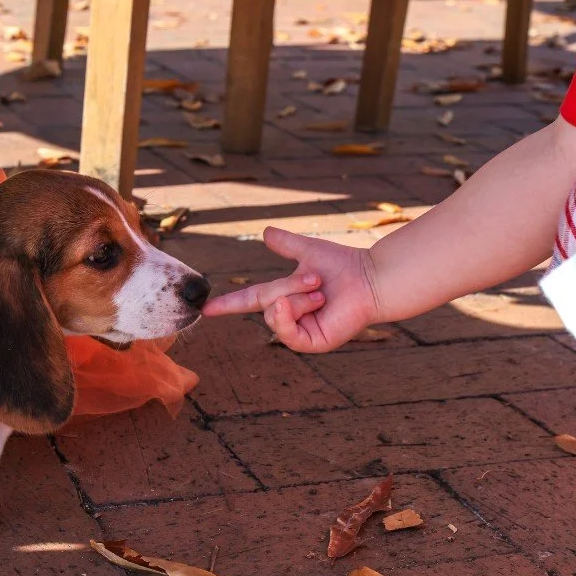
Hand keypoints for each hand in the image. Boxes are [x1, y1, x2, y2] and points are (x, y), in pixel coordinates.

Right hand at [203, 226, 379, 352]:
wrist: (369, 278)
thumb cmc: (344, 265)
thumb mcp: (307, 250)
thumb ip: (286, 243)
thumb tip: (266, 232)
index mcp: (285, 297)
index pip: (249, 300)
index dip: (228, 304)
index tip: (205, 309)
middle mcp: (290, 317)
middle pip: (265, 301)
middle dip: (288, 286)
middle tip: (316, 278)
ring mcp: (300, 332)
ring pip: (275, 315)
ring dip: (297, 297)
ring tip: (321, 291)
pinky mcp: (312, 343)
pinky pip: (288, 333)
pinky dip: (294, 314)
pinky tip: (314, 302)